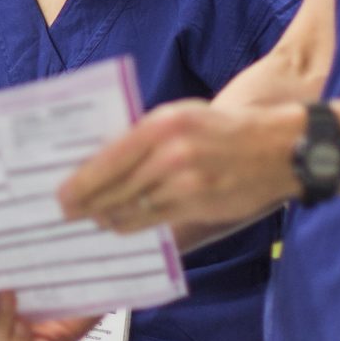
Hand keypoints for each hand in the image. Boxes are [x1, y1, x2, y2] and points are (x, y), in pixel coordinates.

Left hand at [59, 99, 304, 238]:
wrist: (278, 148)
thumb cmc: (223, 130)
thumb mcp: (181, 116)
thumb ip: (144, 135)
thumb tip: (102, 158)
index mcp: (160, 124)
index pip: (108, 157)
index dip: (81, 180)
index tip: (61, 192)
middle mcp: (169, 152)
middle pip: (114, 186)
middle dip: (86, 202)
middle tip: (65, 212)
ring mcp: (184, 182)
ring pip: (131, 207)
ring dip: (107, 216)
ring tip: (92, 220)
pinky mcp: (198, 204)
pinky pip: (154, 219)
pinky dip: (133, 224)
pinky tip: (120, 225)